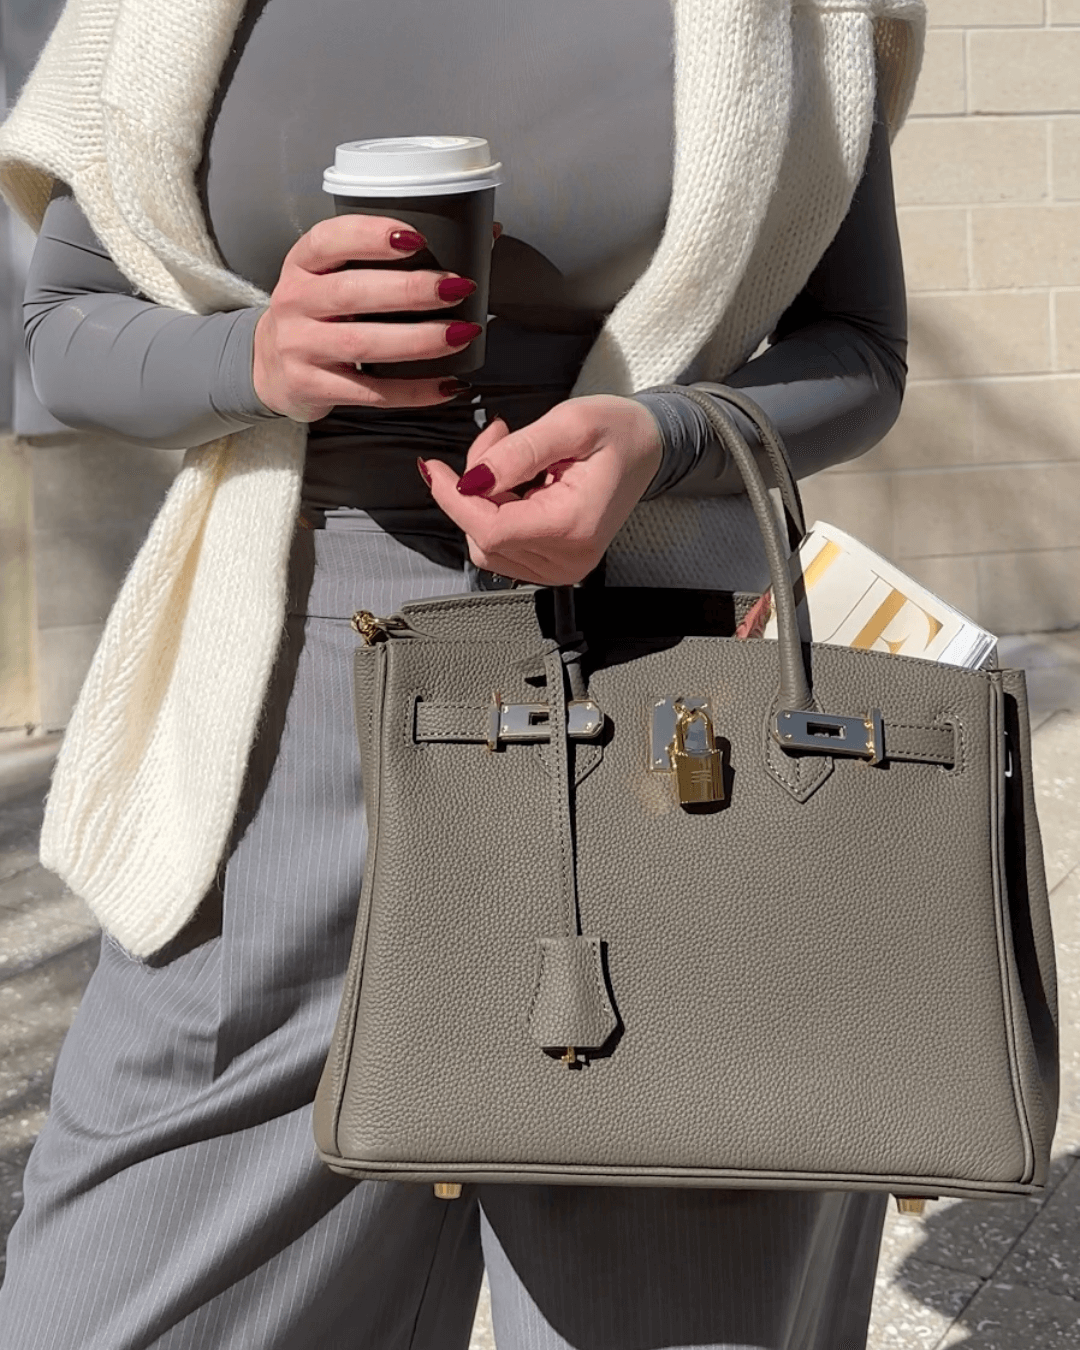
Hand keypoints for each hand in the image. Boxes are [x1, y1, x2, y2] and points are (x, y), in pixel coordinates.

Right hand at [252, 216, 499, 421]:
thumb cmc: (319, 314)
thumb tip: (483, 233)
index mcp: (302, 264)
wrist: (268, 367)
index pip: (329, 240)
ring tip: (462, 334)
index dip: (371, 235)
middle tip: (457, 288)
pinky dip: (414, 391)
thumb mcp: (333, 277)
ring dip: (418, 340)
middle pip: (353, 294)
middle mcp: (295, 302)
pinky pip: (371, 393)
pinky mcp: (313, 387)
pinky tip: (448, 385)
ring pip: (364, 344)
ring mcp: (301, 348)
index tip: (415, 237)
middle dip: (410, 291)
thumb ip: (389, 259)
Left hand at [420, 395, 663, 585]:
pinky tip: (513, 482)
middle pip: (484, 537)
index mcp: (572, 527)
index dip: (453, 500)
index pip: (490, 531)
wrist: (649, 449)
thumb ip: (518, 452)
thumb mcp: (570, 423)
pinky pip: (501, 547)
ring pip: (486, 545)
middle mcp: (566, 561)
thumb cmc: (617, 431)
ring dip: (482, 500)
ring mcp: (560, 569)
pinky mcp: (553, 567)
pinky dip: (494, 513)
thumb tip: (471, 480)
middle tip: (497, 437)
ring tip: (510, 455)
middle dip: (472, 489)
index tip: (433, 468)